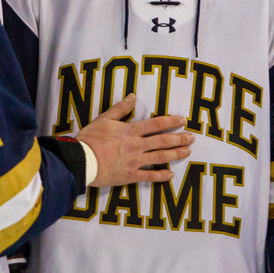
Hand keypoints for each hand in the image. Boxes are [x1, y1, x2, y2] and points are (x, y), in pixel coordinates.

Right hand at [76, 93, 192, 186]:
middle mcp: (136, 146)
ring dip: (176, 154)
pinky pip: (150, 176)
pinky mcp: (130, 176)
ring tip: (188, 151)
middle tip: (192, 137)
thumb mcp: (104, 119)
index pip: (156, 124)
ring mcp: (135, 162)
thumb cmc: (90, 139)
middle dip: (180, 138)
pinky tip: (171, 174)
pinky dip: (161, 176)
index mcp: (130, 131)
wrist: (81, 161)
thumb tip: (132, 96)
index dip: (172, 121)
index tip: (183, 120)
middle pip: (163, 141)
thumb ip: (120, 108)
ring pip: (160, 157)